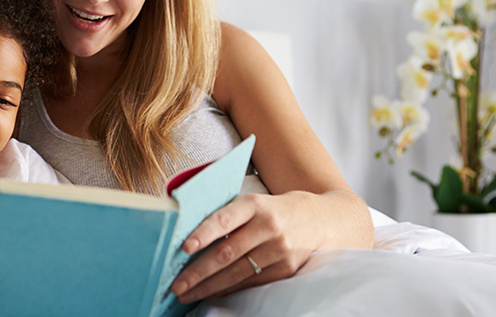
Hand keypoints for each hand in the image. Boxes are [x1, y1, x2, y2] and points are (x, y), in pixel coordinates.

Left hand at [170, 192, 316, 302]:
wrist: (318, 219)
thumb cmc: (272, 209)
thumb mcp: (253, 201)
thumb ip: (226, 214)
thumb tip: (187, 232)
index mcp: (255, 204)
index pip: (225, 219)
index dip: (204, 233)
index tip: (185, 247)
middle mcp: (268, 226)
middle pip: (228, 253)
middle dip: (198, 272)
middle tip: (176, 284)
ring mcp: (279, 249)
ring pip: (237, 273)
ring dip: (209, 286)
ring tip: (187, 293)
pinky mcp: (286, 268)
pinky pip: (251, 283)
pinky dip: (228, 289)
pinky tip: (211, 293)